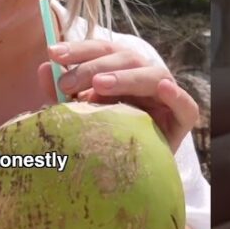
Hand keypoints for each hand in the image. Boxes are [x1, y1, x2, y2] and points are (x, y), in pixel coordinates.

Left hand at [37, 41, 198, 152]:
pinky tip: (162, 89)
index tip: (54, 54)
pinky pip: (186, 105)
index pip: (102, 50)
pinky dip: (176, 94)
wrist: (127, 179)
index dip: (80, 49)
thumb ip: (60, 95)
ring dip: (126, 76)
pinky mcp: (181, 120)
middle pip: (125, 57)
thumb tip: (44, 68)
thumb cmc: (100, 139)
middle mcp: (143, 77)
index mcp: (120, 70)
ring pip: (153, 74)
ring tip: (100, 85)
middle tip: (67, 84)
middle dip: (93, 66)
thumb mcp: (76, 116)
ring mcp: (165, 97)